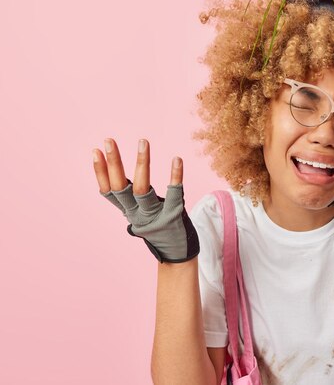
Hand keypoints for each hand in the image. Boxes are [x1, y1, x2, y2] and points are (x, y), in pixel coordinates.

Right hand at [92, 138, 198, 262]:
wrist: (177, 254)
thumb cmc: (159, 226)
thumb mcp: (139, 212)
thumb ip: (129, 196)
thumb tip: (114, 172)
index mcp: (127, 212)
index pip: (108, 191)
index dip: (100, 172)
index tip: (95, 151)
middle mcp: (136, 214)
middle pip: (120, 188)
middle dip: (113, 163)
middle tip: (109, 140)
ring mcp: (154, 216)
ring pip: (142, 189)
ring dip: (142, 163)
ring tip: (143, 141)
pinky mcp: (174, 215)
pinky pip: (174, 193)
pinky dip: (176, 175)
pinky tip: (177, 158)